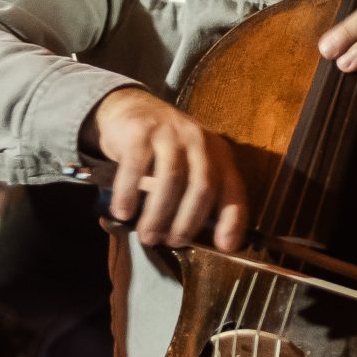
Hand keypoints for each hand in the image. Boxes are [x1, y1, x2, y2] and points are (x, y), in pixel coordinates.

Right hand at [84, 87, 247, 250]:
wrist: (132, 110)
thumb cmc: (165, 149)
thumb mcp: (190, 166)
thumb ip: (197, 194)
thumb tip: (193, 238)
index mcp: (219, 154)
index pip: (233, 190)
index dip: (232, 220)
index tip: (225, 246)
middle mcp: (199, 141)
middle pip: (202, 187)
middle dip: (187, 222)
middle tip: (172, 242)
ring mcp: (170, 134)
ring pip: (170, 180)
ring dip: (158, 214)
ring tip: (147, 236)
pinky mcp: (141, 132)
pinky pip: (136, 168)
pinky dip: (128, 194)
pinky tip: (123, 212)